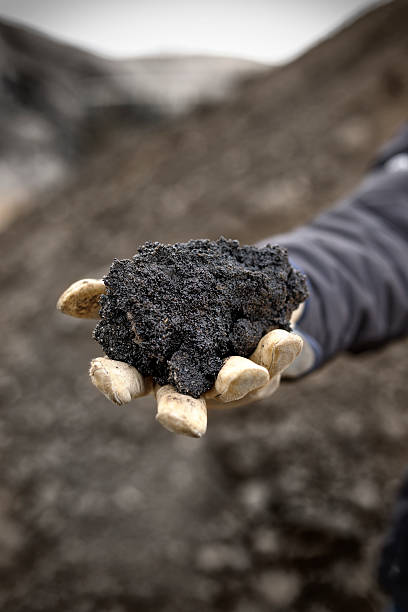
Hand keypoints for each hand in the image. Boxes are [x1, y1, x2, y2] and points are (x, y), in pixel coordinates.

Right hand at [57, 279, 303, 436]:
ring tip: (245, 373)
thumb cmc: (185, 308)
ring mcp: (231, 375)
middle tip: (184, 425)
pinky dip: (280, 349)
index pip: (128, 380)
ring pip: (233, 385)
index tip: (113, 385)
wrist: (243, 300)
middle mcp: (191, 381)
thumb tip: (67, 302)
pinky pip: (275, 357)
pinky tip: (287, 339)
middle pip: (181, 405)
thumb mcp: (148, 298)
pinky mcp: (268, 363)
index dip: (116, 383)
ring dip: (238, 380)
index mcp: (155, 366)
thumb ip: (111, 300)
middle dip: (181, 415)